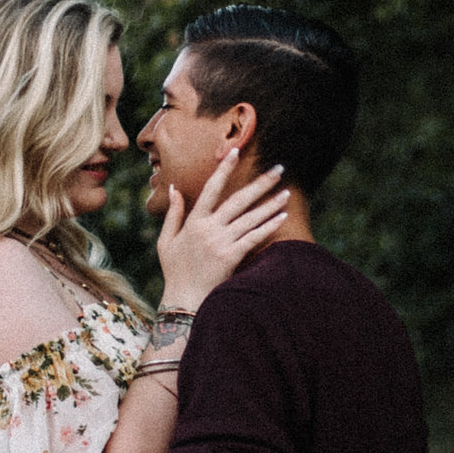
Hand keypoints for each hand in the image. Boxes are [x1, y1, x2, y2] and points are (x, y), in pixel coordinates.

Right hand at [156, 145, 291, 314]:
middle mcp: (208, 228)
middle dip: (260, 182)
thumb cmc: (175, 272)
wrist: (184, 301)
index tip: (235, 151)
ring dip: (270, 203)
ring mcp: (220, 242)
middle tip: (278, 168)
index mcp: (193, 221)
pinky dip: (268, 227)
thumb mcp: (166, 241)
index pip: (211, 188)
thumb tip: (174, 188)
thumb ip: (173, 213)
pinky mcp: (231, 257)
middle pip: (238, 199)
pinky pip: (254, 238)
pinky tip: (282, 217)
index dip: (223, 169)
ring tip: (286, 191)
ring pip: (250, 217)